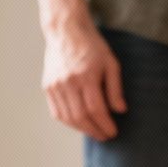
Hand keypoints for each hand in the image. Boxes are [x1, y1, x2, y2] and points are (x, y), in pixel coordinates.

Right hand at [42, 18, 124, 140]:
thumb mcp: (110, 63)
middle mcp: (67, 82)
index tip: (113, 132)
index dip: (105, 124)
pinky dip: (68, 122)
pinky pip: (56, 111)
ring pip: (67, 117)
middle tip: (105, 136)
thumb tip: (120, 111)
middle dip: (94, 130)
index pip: (95, 109)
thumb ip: (115, 88)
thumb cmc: (92, 46)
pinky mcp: (47, 86)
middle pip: (81, 116)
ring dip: (82, 129)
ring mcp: (55, 85)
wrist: (65, 30)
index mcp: (85, 76)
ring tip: (94, 132)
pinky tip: (79, 124)